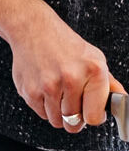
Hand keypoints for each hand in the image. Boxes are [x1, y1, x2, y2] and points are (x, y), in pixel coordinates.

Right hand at [9, 7, 124, 131]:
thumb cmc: (63, 42)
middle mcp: (72, 78)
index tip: (88, 110)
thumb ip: (108, 83)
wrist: (32, 28)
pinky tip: (44, 87)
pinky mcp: (30, 90)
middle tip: (70, 100)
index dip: (91, 115)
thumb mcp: (92, 57)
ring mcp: (49, 85)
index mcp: (93, 71)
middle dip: (73, 116)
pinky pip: (40, 113)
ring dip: (57, 112)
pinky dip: (42, 105)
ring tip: (56, 92)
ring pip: (56, 121)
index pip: (94, 117)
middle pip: (74, 123)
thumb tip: (122, 100)